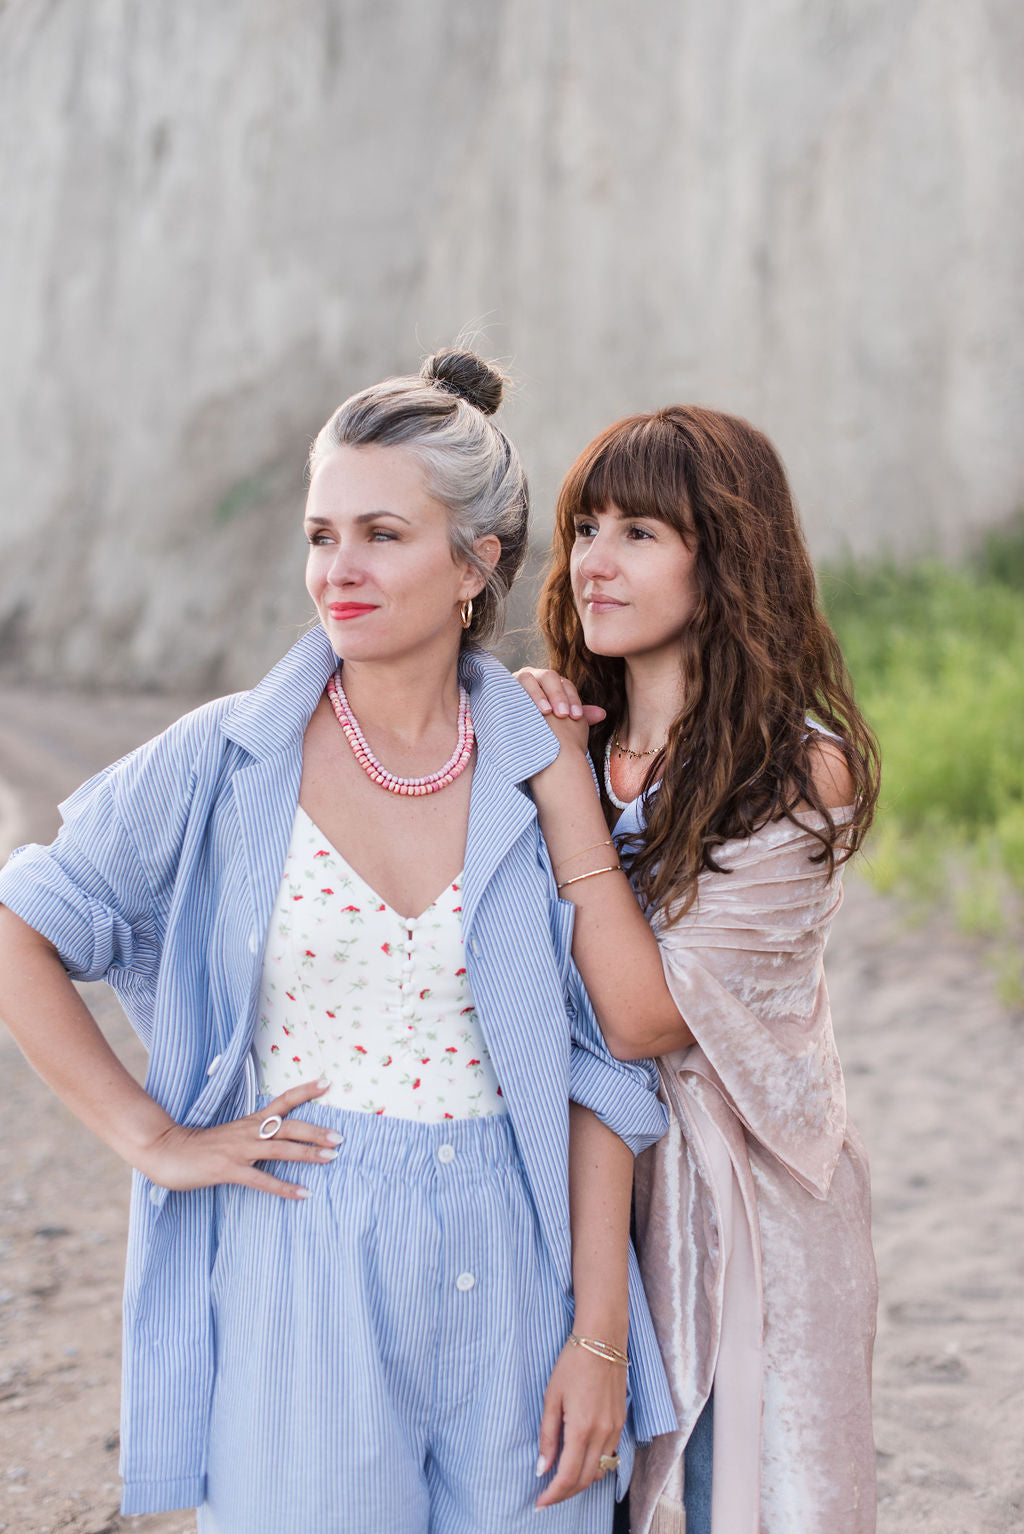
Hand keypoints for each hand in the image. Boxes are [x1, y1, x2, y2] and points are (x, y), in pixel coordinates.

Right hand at [135, 1078, 338, 1199]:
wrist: (165, 1150)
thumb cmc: (196, 1145)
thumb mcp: (229, 1135)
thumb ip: (251, 1136)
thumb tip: (273, 1138)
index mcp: (249, 1122)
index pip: (283, 1101)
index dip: (305, 1091)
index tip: (327, 1083)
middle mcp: (249, 1132)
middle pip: (290, 1125)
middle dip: (317, 1131)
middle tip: (340, 1137)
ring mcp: (240, 1150)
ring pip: (281, 1148)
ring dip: (308, 1154)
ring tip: (332, 1158)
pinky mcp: (230, 1170)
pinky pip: (263, 1180)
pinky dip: (285, 1187)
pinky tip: (303, 1193)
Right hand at [514, 667, 604, 758]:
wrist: (516, 736)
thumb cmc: (543, 728)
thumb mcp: (561, 722)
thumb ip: (579, 716)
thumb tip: (602, 714)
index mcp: (551, 682)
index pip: (566, 685)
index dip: (572, 699)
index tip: (576, 717)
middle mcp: (534, 676)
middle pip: (549, 677)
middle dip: (557, 695)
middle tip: (562, 715)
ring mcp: (515, 679)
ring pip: (528, 679)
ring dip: (537, 694)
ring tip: (544, 712)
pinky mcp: (500, 687)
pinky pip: (508, 687)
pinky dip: (515, 695)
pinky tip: (522, 709)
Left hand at [534, 1339, 626, 1507]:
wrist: (603, 1339)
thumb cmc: (572, 1363)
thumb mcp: (552, 1398)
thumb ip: (548, 1436)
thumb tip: (542, 1468)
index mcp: (582, 1429)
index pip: (568, 1477)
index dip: (553, 1494)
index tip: (539, 1503)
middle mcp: (603, 1434)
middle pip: (586, 1480)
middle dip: (566, 1493)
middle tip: (548, 1495)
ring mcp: (615, 1429)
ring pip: (600, 1471)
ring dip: (581, 1481)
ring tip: (562, 1479)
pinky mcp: (621, 1422)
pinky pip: (610, 1456)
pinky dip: (595, 1466)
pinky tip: (581, 1460)